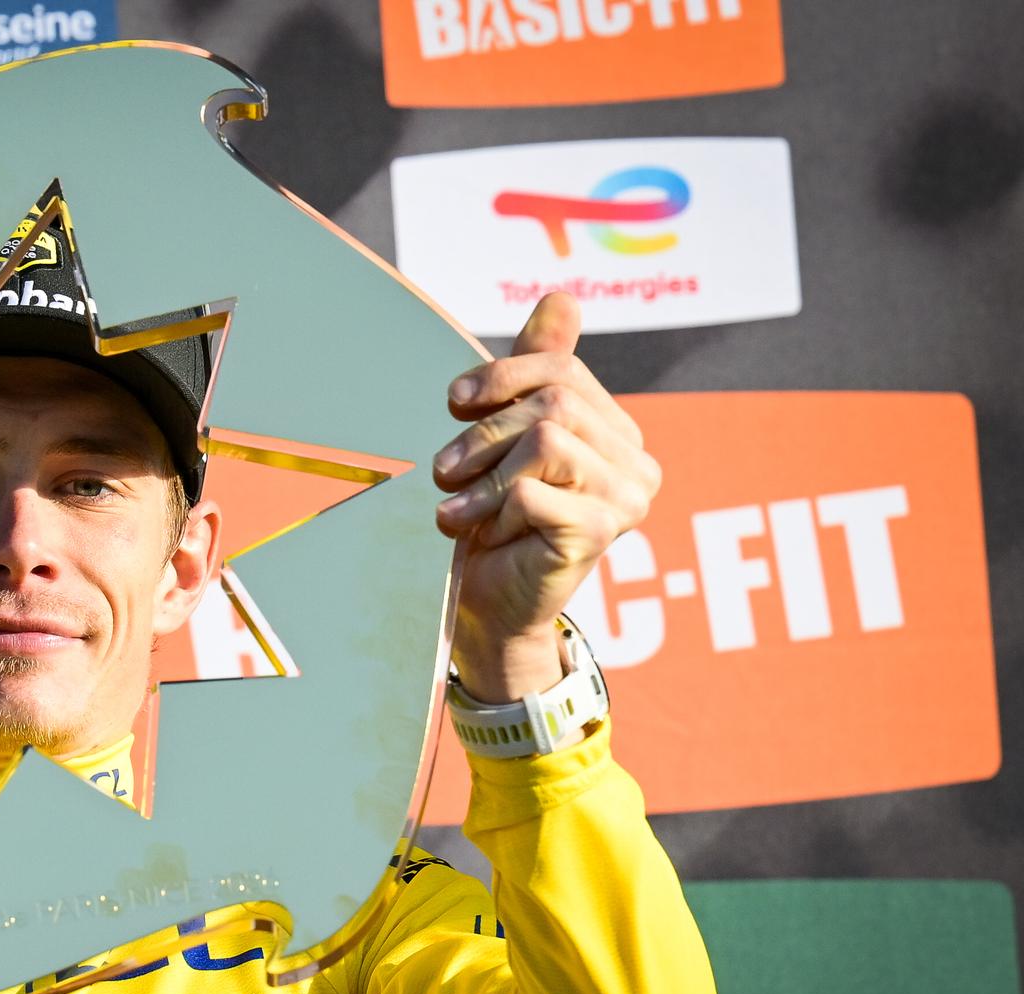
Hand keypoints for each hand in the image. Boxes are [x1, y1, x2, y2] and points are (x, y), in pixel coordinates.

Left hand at [432, 292, 659, 702]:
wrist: (486, 609)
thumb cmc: (490, 522)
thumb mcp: (503, 438)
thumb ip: (535, 370)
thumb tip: (563, 295)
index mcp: (617, 431)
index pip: (562, 368)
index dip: (500, 376)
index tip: (452, 404)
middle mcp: (636, 462)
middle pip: (553, 401)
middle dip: (483, 433)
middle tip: (445, 473)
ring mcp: (626, 498)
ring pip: (546, 439)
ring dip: (483, 475)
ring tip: (459, 509)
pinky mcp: (601, 533)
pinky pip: (532, 491)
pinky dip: (490, 510)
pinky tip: (482, 535)